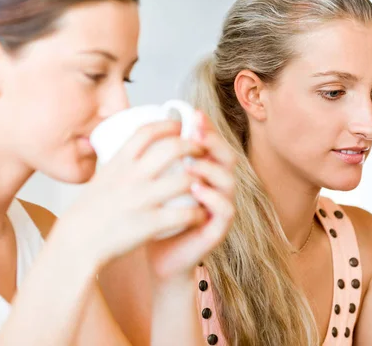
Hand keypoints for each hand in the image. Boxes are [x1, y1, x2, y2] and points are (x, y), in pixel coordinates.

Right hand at [61, 120, 209, 271]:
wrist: (79, 242)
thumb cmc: (91, 210)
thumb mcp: (103, 176)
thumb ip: (121, 162)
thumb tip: (138, 148)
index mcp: (119, 161)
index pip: (147, 131)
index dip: (168, 124)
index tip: (180, 126)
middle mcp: (131, 176)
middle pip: (173, 148)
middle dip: (193, 147)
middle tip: (201, 152)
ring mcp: (141, 199)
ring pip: (185, 180)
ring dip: (202, 180)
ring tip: (206, 184)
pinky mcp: (149, 223)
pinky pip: (184, 213)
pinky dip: (197, 213)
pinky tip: (200, 214)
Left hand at [146, 111, 236, 280]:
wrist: (156, 256)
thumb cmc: (155, 217)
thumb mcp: (152, 184)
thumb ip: (154, 159)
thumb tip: (142, 125)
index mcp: (203, 171)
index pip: (211, 143)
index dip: (206, 128)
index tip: (193, 115)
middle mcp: (217, 186)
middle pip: (226, 157)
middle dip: (213, 142)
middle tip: (196, 135)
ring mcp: (220, 207)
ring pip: (229, 181)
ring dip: (211, 169)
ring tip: (192, 164)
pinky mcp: (219, 228)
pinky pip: (226, 210)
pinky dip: (214, 198)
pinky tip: (197, 190)